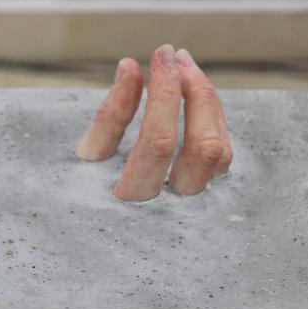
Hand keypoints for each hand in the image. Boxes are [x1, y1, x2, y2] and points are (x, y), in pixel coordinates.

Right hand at [76, 44, 232, 200]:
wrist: (100, 252)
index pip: (158, 141)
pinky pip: (222, 157)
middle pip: (203, 146)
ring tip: (185, 69)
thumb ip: (110, 115)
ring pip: (221, 152)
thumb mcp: (86, 163)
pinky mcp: (210, 201)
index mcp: (133, 207)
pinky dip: (212, 120)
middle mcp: (174, 215)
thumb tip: (130, 67)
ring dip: (208, 103)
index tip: (158, 55)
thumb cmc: (85, 202)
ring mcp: (197, 210)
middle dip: (195, 93)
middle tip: (176, 57)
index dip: (163, 93)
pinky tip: (194, 97)